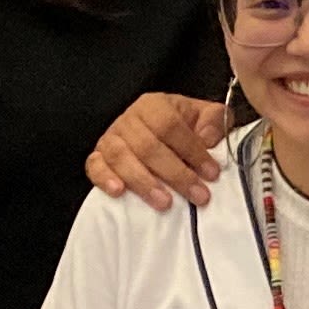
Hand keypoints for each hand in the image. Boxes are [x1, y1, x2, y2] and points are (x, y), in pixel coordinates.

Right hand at [87, 91, 232, 210]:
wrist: (161, 132)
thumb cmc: (185, 126)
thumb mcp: (206, 116)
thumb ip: (214, 121)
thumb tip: (208, 139)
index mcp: (154, 105)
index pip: (170, 126)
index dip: (192, 150)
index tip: (212, 173)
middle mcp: (129, 119)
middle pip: (148, 146)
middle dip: (175, 174)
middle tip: (198, 196)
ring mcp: (110, 138)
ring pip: (122, 158)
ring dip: (144, 182)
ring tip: (165, 203)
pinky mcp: (97, 157)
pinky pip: (94, 166)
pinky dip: (104, 179)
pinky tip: (119, 192)